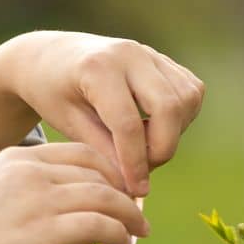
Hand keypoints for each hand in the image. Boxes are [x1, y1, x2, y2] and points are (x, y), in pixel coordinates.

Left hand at [0, 30, 205, 196]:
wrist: (52, 58)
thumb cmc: (54, 93)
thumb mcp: (68, 123)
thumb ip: (102, 150)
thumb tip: (134, 184)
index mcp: (97, 68)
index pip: (127, 123)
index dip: (135, 162)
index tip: (135, 189)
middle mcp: (130, 54)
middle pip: (169, 107)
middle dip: (162, 148)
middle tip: (141, 170)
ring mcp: (151, 54)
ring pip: (186, 99)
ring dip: (173, 133)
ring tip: (142, 148)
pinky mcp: (165, 61)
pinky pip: (191, 93)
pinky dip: (180, 118)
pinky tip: (154, 129)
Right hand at [0, 142, 148, 243]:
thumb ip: (21, 196)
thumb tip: (50, 219)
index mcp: (18, 158)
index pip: (82, 154)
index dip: (110, 172)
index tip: (120, 192)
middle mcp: (32, 171)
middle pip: (100, 172)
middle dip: (125, 193)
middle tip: (136, 214)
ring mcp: (39, 200)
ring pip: (107, 196)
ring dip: (130, 215)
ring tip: (138, 232)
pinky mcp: (43, 231)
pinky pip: (99, 225)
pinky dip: (119, 234)